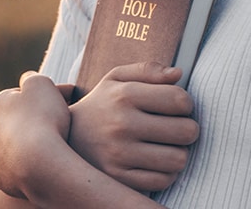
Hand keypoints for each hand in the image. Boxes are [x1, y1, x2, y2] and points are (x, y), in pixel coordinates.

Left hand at [0, 71, 72, 198]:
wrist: (41, 161)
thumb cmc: (44, 118)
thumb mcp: (42, 84)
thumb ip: (32, 78)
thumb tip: (28, 80)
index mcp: (0, 103)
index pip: (22, 95)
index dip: (44, 97)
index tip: (64, 101)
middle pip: (16, 121)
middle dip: (33, 121)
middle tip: (59, 125)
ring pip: (11, 146)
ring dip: (26, 145)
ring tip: (51, 149)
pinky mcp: (2, 178)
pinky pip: (5, 172)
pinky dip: (14, 169)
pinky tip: (26, 169)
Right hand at [68, 62, 198, 191]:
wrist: (63, 138)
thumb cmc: (101, 105)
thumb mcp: (115, 78)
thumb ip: (148, 70)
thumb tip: (178, 74)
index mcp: (124, 94)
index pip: (180, 99)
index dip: (186, 104)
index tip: (176, 107)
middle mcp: (121, 124)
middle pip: (186, 131)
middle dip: (187, 129)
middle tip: (174, 128)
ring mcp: (119, 154)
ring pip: (178, 159)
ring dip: (177, 153)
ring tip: (164, 146)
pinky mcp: (119, 179)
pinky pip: (163, 180)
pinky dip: (164, 173)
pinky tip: (153, 162)